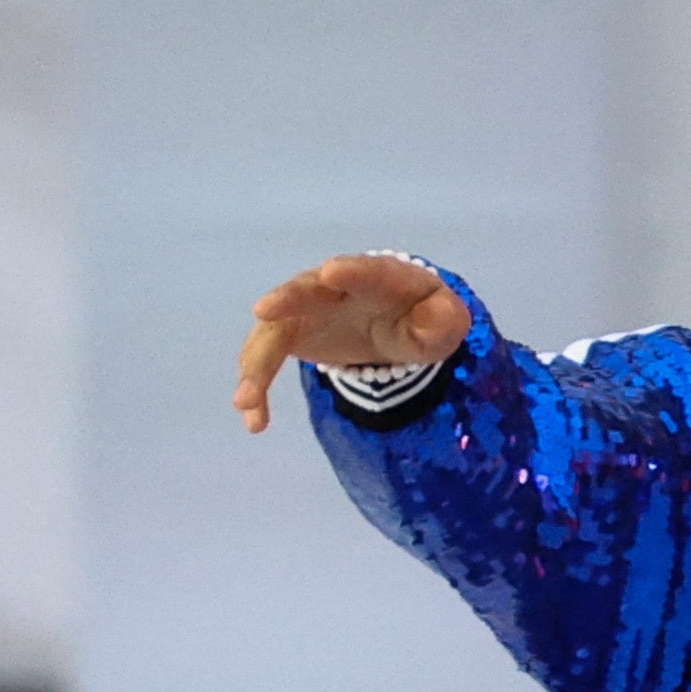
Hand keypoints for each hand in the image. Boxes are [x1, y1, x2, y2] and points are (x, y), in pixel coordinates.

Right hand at [233, 251, 470, 433]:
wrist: (390, 321)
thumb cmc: (420, 318)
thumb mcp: (443, 322)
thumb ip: (443, 320)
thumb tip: (434, 322)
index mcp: (379, 278)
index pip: (367, 272)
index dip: (350, 272)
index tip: (330, 273)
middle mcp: (334, 286)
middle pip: (308, 289)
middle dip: (288, 299)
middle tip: (264, 310)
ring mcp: (306, 308)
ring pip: (275, 330)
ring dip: (257, 363)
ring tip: (247, 400)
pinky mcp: (289, 333)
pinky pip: (265, 357)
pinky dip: (256, 386)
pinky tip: (253, 419)